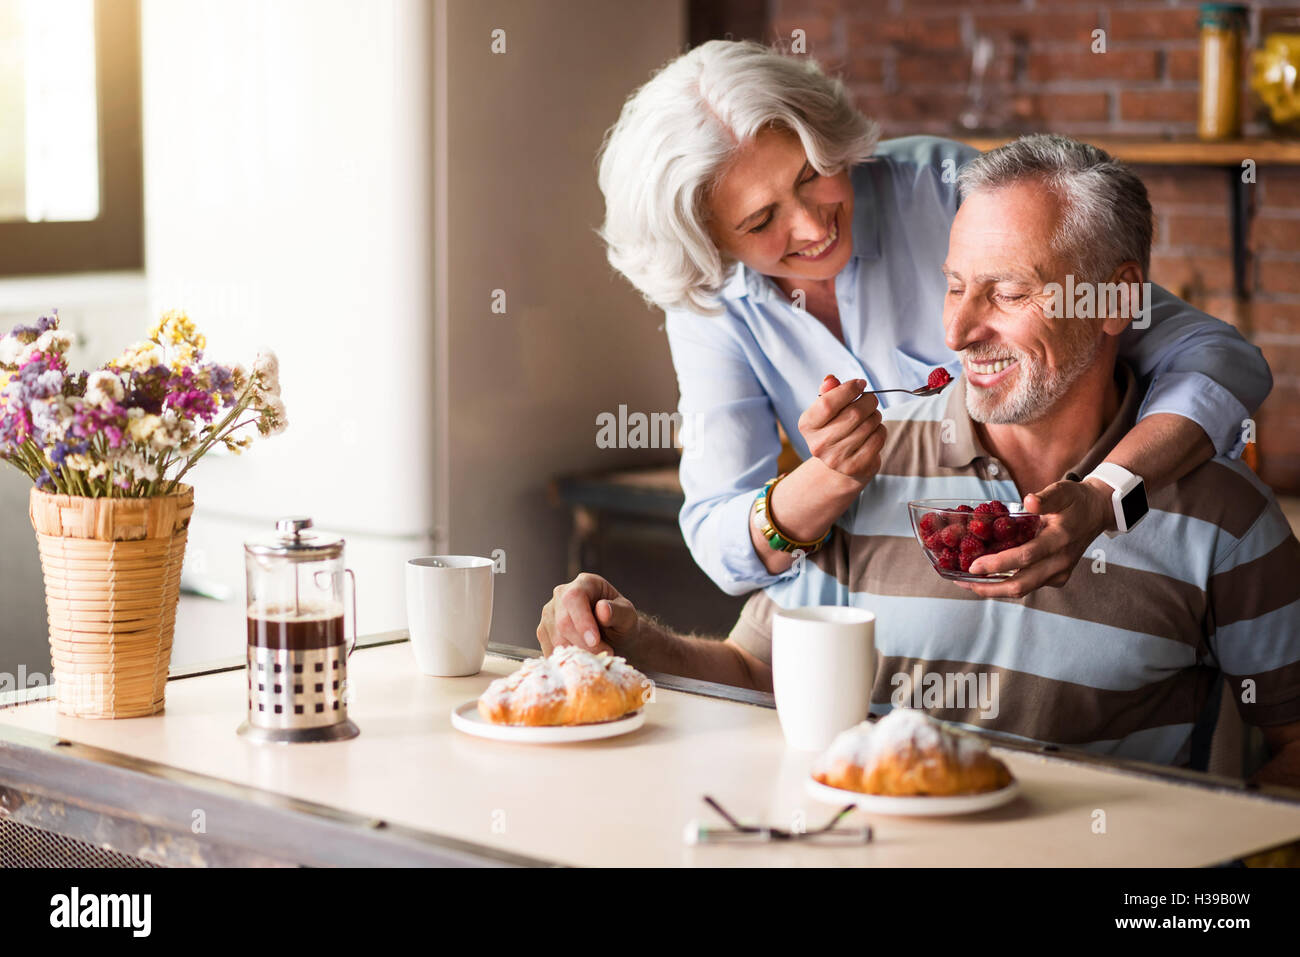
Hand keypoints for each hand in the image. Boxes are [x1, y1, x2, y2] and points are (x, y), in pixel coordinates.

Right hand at [537, 572, 639, 655]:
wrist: (613, 636)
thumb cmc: (621, 622)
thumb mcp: (628, 616)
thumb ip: (618, 612)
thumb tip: (602, 609)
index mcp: (585, 583)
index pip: (574, 598)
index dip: (582, 621)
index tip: (595, 641)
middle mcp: (561, 594)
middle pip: (563, 622)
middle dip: (583, 644)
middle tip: (604, 654)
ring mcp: (549, 613)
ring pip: (556, 639)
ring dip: (577, 653)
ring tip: (597, 656)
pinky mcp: (544, 631)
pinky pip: (550, 649)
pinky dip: (567, 659)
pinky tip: (583, 659)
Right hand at [797, 374, 887, 489]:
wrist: (840, 462)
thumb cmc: (835, 427)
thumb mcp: (828, 408)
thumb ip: (829, 392)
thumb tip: (831, 380)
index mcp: (807, 425)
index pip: (828, 404)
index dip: (848, 390)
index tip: (860, 384)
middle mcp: (818, 444)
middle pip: (853, 414)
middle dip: (868, 401)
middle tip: (870, 400)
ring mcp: (836, 458)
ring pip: (868, 425)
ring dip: (876, 415)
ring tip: (871, 416)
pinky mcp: (854, 467)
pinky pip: (877, 439)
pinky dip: (880, 430)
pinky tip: (874, 430)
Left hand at [955, 478, 1112, 598]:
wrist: (1098, 512)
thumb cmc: (1075, 500)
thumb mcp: (1063, 491)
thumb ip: (1046, 497)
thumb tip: (1029, 501)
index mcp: (1060, 540)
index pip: (1025, 557)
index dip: (998, 563)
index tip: (973, 566)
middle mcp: (1060, 562)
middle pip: (1021, 585)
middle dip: (990, 587)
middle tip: (963, 581)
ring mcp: (1059, 573)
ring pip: (1024, 589)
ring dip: (995, 589)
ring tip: (969, 582)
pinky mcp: (1057, 577)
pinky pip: (1029, 584)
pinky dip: (1007, 583)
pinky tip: (988, 576)